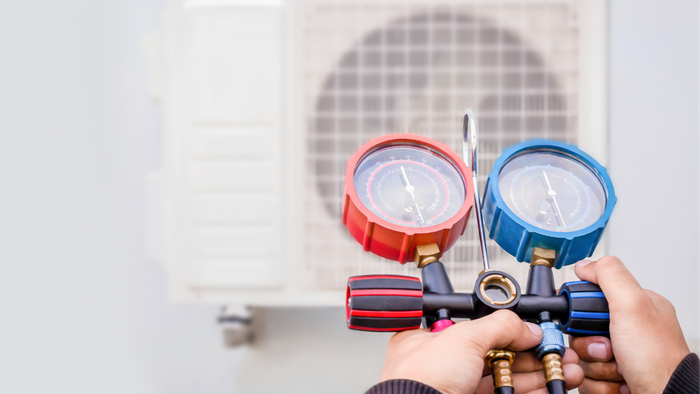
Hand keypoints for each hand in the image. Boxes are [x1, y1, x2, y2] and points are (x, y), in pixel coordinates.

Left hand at [380, 310, 583, 393]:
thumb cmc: (420, 380)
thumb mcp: (463, 339)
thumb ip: (498, 327)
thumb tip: (527, 327)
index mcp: (429, 340)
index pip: (477, 328)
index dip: (508, 329)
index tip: (535, 331)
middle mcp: (442, 364)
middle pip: (496, 354)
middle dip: (532, 353)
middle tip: (558, 352)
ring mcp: (458, 387)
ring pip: (506, 378)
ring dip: (538, 373)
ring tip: (566, 369)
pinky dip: (531, 390)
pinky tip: (551, 386)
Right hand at [569, 256, 689, 393]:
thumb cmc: (658, 360)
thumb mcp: (633, 305)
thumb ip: (609, 276)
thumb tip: (585, 264)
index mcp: (634, 308)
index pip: (590, 300)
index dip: (582, 314)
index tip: (589, 322)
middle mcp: (627, 331)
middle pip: (581, 332)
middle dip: (589, 346)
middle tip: (608, 350)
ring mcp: (620, 356)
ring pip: (582, 356)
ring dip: (595, 367)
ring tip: (618, 370)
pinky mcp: (613, 377)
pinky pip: (587, 378)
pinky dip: (599, 384)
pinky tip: (619, 383)